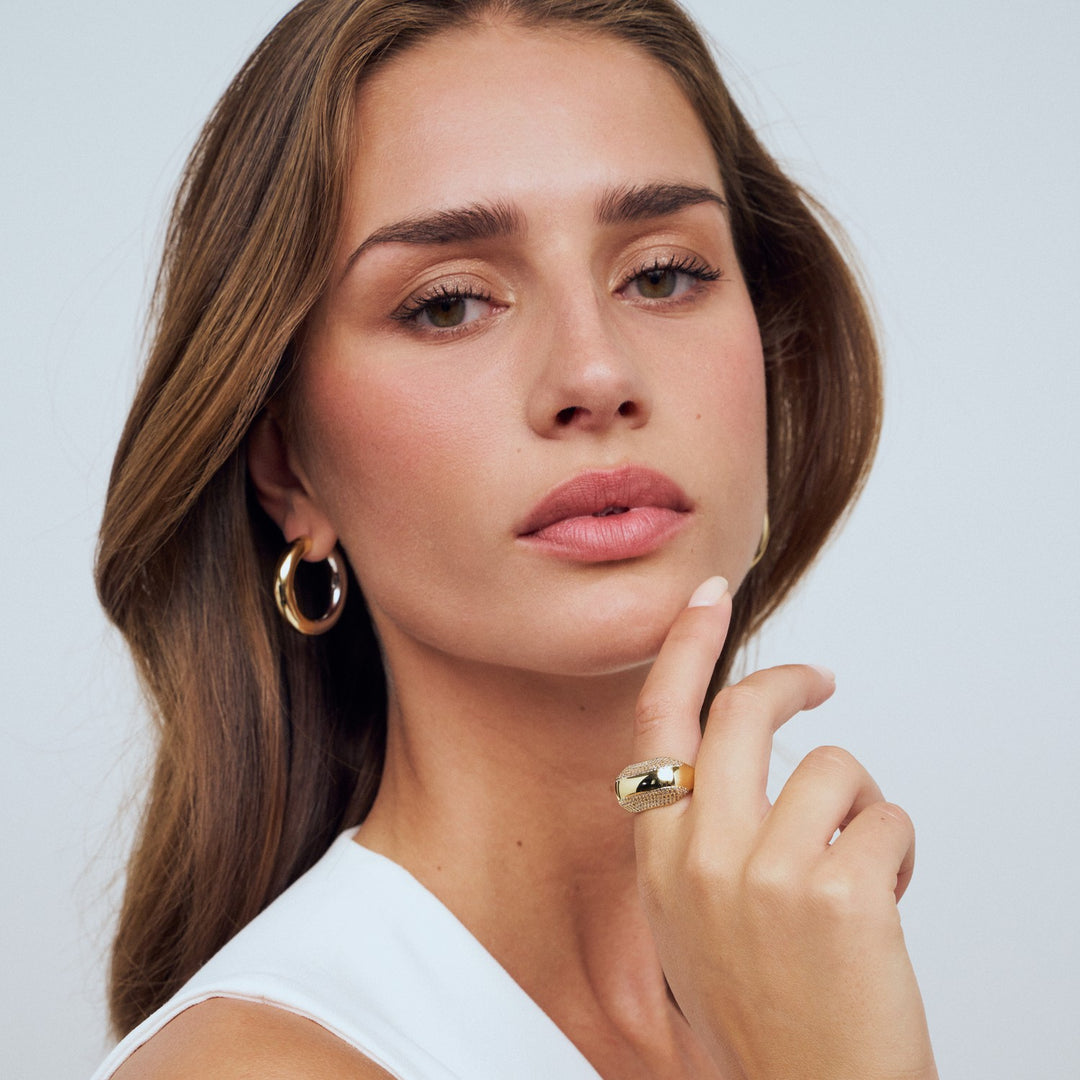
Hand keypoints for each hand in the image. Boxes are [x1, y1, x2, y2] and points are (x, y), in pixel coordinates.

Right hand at [631, 577, 936, 1079]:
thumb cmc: (760, 1011)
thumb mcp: (689, 915)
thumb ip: (696, 833)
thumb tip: (741, 757)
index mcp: (658, 857)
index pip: (660, 721)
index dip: (685, 648)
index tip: (707, 598)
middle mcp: (698, 855)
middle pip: (745, 712)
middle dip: (792, 682)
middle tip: (821, 682)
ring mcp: (764, 873)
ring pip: (835, 768)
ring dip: (861, 810)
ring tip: (855, 869)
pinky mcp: (835, 894)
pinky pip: (887, 819)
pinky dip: (898, 852)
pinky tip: (882, 905)